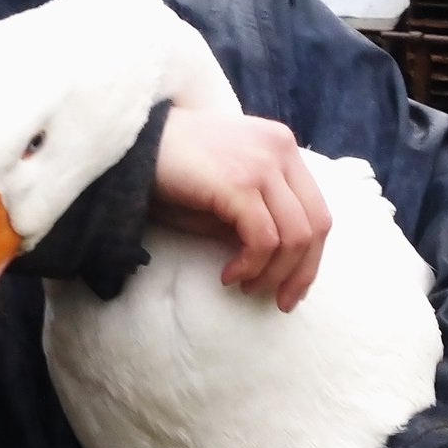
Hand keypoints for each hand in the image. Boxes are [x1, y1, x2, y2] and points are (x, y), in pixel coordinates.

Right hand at [152, 107, 330, 309]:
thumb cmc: (173, 171)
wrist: (131, 147)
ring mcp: (263, 164)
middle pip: (316, 225)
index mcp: (282, 147)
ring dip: (272, 273)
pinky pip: (263, 239)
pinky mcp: (240, 183)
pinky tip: (229, 276)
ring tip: (246, 287)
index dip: (310, 257)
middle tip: (280, 301)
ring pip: (295, 237)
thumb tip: (280, 264)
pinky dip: (251, 266)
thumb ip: (257, 216)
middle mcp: (281, 150)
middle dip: (300, 273)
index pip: (317, 209)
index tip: (293, 287)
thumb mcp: (225, 192)